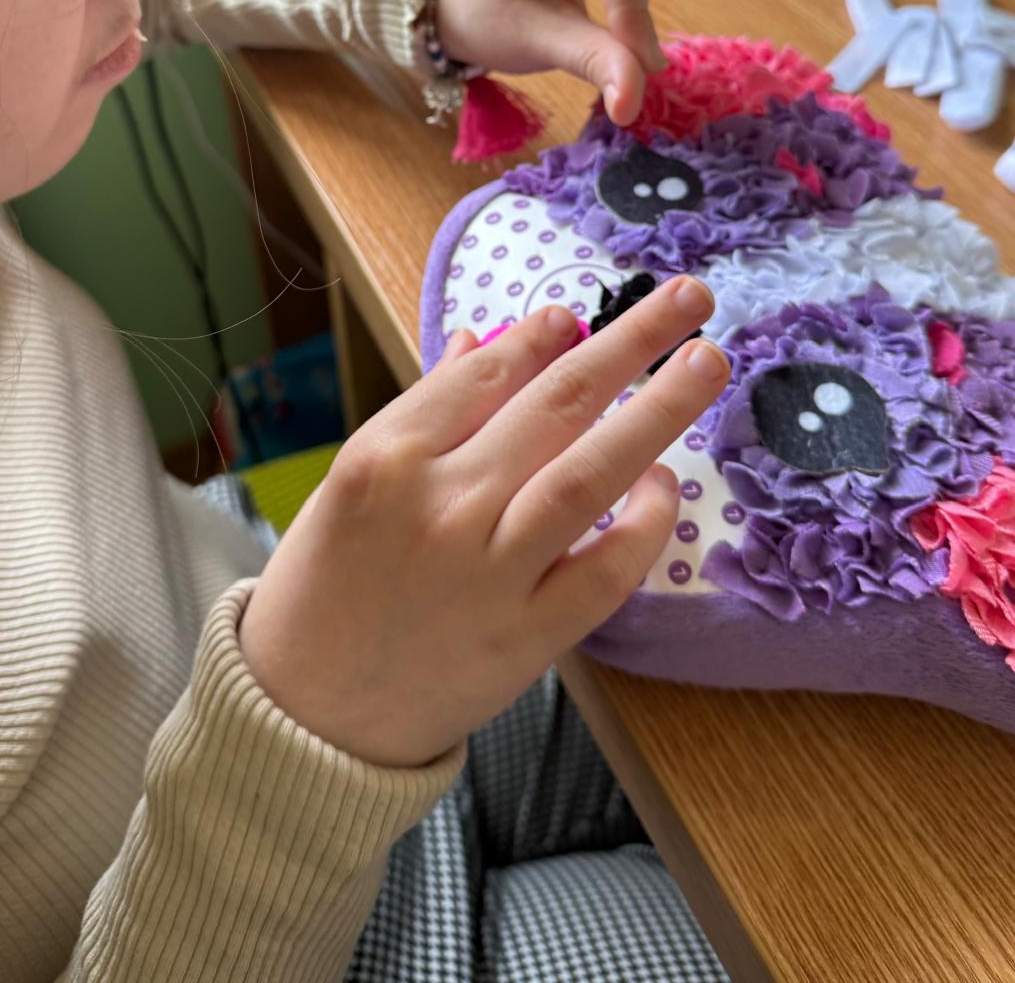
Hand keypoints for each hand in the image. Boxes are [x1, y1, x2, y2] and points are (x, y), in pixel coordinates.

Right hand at [239, 277, 725, 768]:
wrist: (306, 717)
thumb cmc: (324, 588)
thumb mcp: (353, 484)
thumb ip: (424, 411)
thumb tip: (482, 340)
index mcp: (387, 458)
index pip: (487, 374)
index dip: (545, 336)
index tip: (581, 314)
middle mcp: (443, 506)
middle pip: (556, 404)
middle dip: (630, 341)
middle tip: (688, 297)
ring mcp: (490, 573)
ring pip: (591, 473)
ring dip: (660, 411)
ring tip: (708, 363)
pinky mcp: (527, 638)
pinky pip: (606, 570)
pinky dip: (645, 524)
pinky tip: (666, 485)